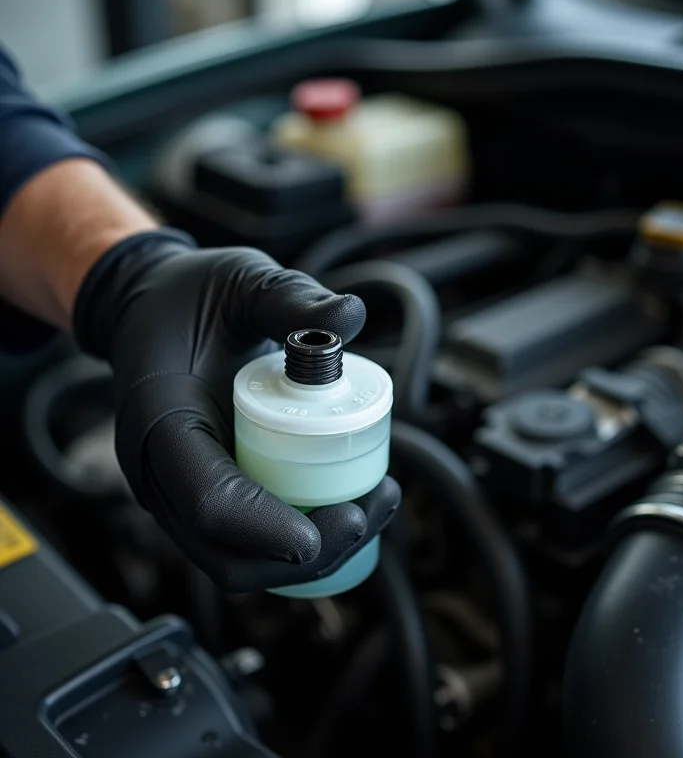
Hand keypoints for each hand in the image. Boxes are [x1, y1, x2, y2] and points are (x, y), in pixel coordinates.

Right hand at [73, 229, 399, 591]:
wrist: (151, 309)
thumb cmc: (189, 297)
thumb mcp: (241, 281)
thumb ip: (291, 300)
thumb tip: (351, 315)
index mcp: (159, 418)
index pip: (206, 498)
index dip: (267, 525)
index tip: (334, 525)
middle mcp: (159, 471)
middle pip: (225, 553)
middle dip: (302, 554)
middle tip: (366, 513)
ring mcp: (177, 490)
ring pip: (237, 559)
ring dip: (308, 554)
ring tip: (372, 508)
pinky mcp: (201, 493)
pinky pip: (245, 541)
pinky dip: (296, 540)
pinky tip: (348, 508)